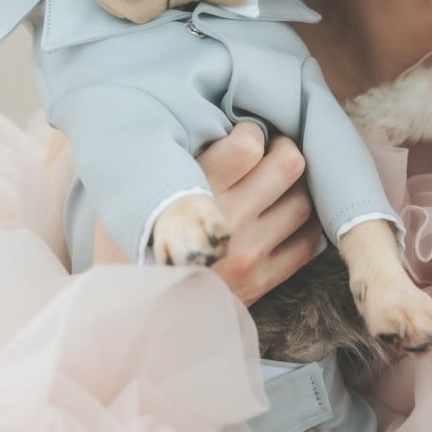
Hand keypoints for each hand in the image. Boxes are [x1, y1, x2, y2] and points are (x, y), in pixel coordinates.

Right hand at [93, 120, 321, 305]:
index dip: (251, 131)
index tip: (242, 136)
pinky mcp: (261, 282)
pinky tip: (282, 214)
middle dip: (283, 149)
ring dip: (295, 186)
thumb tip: (205, 115)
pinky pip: (306, 242)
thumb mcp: (133, 190)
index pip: (249, 143)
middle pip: (289, 164)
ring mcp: (248, 254)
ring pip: (303, 200)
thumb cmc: (127, 240)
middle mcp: (227, 222)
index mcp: (193, 192)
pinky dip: (302, 223)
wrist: (125, 316)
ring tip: (276, 184)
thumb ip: (170, 154)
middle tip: (270, 152)